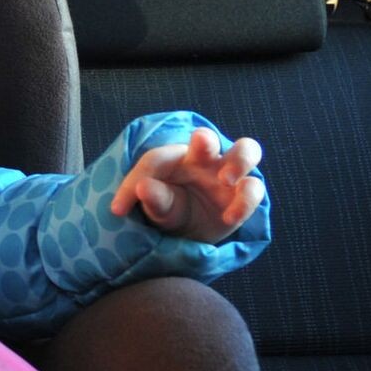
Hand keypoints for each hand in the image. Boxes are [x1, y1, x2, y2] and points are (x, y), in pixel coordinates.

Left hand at [111, 127, 264, 243]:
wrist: (190, 233)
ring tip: (227, 178)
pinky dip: (245, 201)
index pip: (155, 160)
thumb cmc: (170, 208)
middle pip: (210, 137)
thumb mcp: (156, 207)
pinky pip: (253, 190)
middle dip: (206, 139)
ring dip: (239, 160)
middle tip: (200, 145)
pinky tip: (229, 217)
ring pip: (247, 150)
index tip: (117, 211)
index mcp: (173, 158)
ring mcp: (227, 176)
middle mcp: (203, 160)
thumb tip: (144, 188)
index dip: (136, 180)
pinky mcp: (243, 196)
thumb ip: (152, 199)